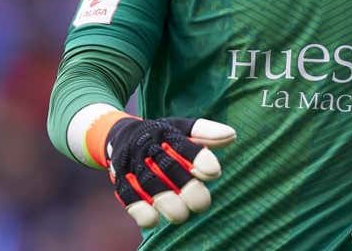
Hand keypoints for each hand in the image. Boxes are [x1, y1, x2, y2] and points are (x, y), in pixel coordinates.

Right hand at [105, 116, 235, 227]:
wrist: (121, 136)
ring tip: (181, 216)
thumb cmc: (161, 136)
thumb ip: (205, 134)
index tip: (215, 172)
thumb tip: (232, 136)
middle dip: (186, 187)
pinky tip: (153, 220)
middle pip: (168, 166)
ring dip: (166, 202)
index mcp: (166, 133)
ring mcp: (132, 163)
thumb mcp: (182, 129)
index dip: (199, 158)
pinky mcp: (120, 179)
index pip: (184, 144)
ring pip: (149, 183)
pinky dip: (139, 209)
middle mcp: (148, 146)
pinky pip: (127, 195)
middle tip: (201, 204)